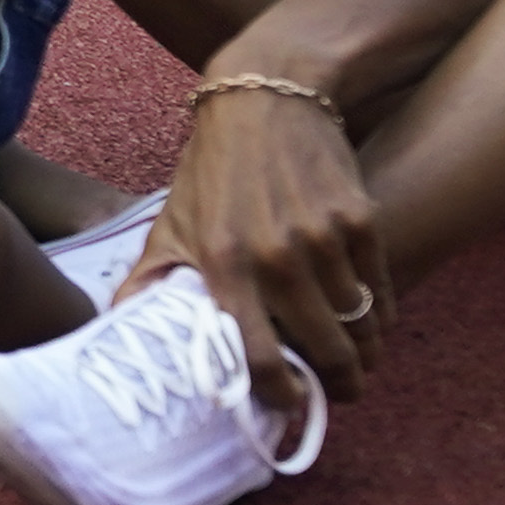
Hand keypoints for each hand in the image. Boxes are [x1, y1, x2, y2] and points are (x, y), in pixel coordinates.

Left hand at [133, 78, 387, 399]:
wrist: (264, 99)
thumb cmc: (211, 171)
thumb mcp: (171, 224)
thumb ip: (150, 282)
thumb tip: (122, 333)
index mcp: (224, 264)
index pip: (260, 357)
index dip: (280, 395)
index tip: (292, 405)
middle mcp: (276, 256)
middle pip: (325, 349)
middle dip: (340, 383)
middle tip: (342, 393)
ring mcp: (323, 237)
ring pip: (360, 324)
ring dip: (365, 352)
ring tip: (361, 363)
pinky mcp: (360, 218)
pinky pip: (381, 288)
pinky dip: (381, 313)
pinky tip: (373, 322)